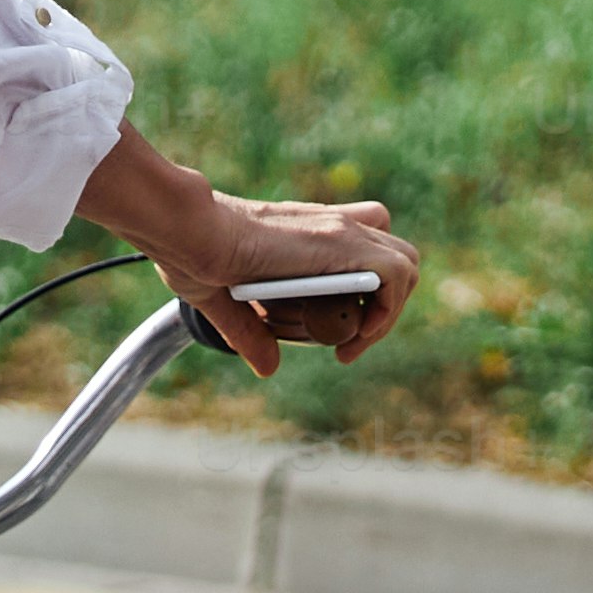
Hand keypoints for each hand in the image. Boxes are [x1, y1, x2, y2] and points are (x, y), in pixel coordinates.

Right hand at [77, 127, 418, 375]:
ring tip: (354, 341)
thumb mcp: (225, 300)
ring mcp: (341, 230)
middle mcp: (333, 224)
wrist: (186, 230)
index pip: (369, 243)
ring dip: (390, 310)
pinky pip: (396, 273)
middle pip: (397, 257)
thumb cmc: (191, 254)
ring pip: (406, 263)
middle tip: (351, 339)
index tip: (342, 330)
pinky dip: (387, 309)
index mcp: (309, 230)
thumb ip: (250, 333)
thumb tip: (268, 368)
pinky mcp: (341, 241)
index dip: (369, 289)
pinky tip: (353, 336)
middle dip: (386, 305)